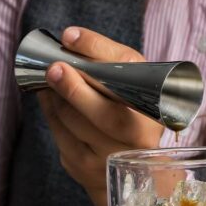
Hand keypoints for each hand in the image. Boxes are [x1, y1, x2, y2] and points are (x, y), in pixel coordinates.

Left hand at [38, 27, 163, 205]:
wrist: (133, 168)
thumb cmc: (131, 112)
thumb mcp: (133, 84)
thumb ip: (110, 60)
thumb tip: (70, 38)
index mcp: (155, 109)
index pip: (130, 78)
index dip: (98, 53)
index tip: (71, 36)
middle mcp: (140, 139)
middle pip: (107, 115)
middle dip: (75, 89)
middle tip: (54, 67)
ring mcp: (111, 158)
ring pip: (74, 123)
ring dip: (57, 97)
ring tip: (51, 77)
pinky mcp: (85, 167)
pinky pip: (60, 135)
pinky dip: (51, 111)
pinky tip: (49, 97)